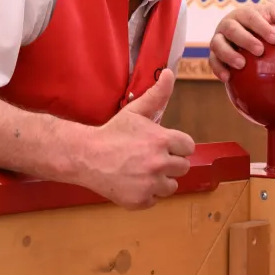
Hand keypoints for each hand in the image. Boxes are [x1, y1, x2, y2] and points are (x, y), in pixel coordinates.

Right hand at [79, 69, 195, 209]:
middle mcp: (159, 163)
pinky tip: (133, 182)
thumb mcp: (135, 111)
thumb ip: (157, 94)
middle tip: (149, 158)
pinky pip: (155, 200)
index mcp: (163, 140)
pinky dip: (146, 194)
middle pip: (183, 167)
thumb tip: (169, 73)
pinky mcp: (140, 201)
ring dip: (160, 180)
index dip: (176, 145)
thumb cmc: (112, 132)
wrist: (86, 156)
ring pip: (171, 186)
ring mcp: (150, 184)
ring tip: (142, 171)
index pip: (188, 147)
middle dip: (169, 162)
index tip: (162, 145)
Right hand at [208, 4, 274, 81]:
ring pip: (218, 44)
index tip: (274, 39)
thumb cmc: (263, 24)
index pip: (251, 17)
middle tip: (260, 51)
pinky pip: (212, 61)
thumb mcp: (273, 16)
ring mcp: (218, 39)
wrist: (243, 34)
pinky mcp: (214, 54)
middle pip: (232, 29)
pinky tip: (227, 78)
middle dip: (245, 40)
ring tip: (241, 64)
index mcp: (242, 14)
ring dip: (228, 54)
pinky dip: (218, 69)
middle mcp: (227, 24)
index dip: (261, 27)